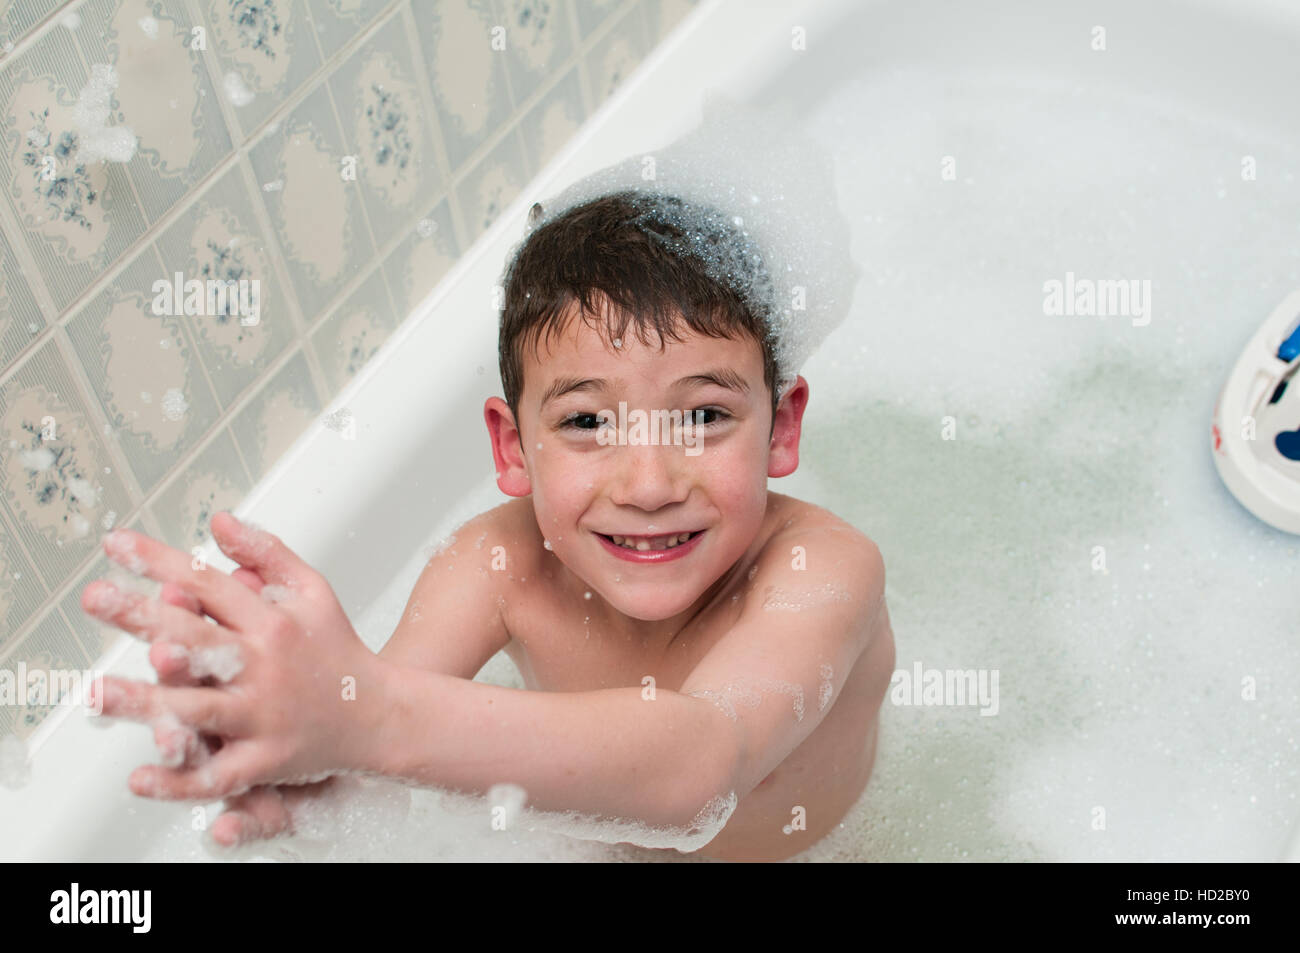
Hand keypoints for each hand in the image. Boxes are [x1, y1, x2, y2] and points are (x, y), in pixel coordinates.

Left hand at [81, 512, 378, 804]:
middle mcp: (267, 664)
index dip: (160, 560)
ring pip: (199, 707)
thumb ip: (266, 554)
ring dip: (146, 700)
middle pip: (197, 636)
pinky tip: (139, 777)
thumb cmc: (337, 650)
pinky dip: (179, 780)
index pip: (208, 583)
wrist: (382, 715)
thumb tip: (217, 520)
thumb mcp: (312, 591)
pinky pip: (219, 774)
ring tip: (97, 693)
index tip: (116, 543)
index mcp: (273, 620)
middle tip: (96, 598)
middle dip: (141, 615)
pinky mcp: (268, 759)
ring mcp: (266, 714)